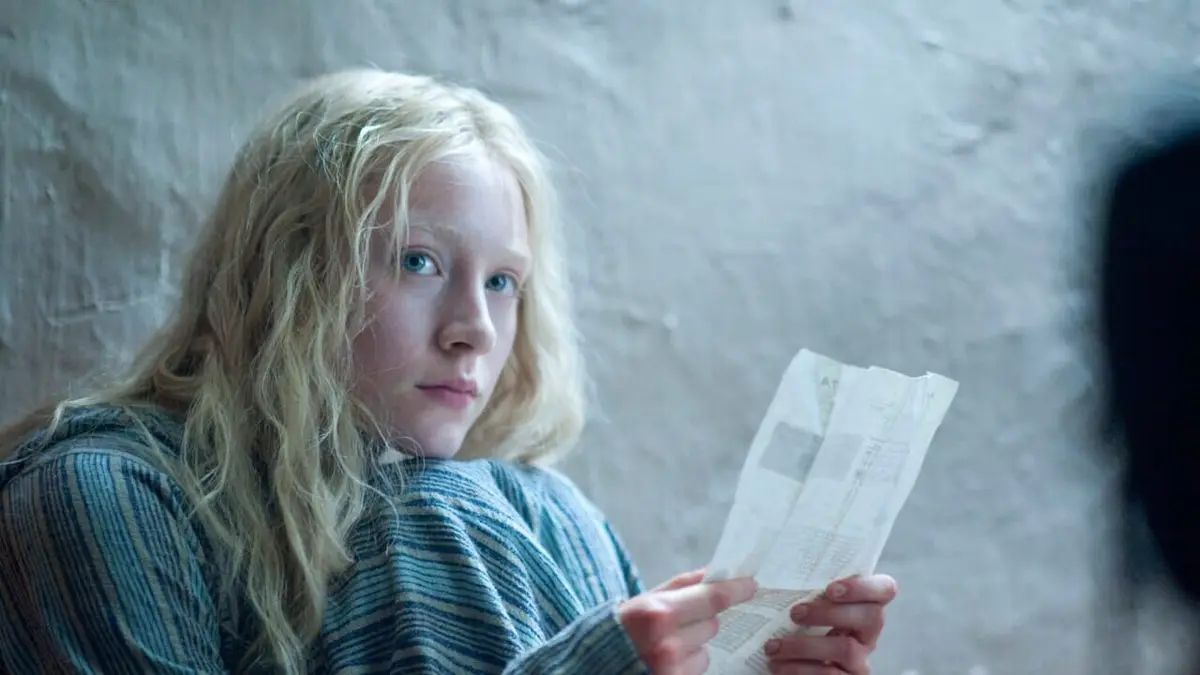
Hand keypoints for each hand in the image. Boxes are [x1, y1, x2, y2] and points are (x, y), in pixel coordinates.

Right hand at [619, 569, 757, 673]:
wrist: (594, 664)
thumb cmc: (621, 629)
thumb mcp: (643, 601)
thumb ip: (680, 586)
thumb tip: (714, 572)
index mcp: (657, 613)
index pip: (712, 598)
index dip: (735, 590)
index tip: (751, 584)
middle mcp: (666, 643)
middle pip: (711, 623)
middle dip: (702, 619)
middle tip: (678, 621)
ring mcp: (672, 669)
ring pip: (706, 648)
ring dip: (694, 644)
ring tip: (665, 645)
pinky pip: (698, 668)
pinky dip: (688, 663)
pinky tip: (666, 661)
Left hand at [763, 574, 896, 674]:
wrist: (798, 666)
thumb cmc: (799, 629)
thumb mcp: (808, 607)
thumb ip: (807, 591)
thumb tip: (759, 577)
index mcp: (863, 606)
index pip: (885, 589)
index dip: (863, 586)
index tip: (830, 588)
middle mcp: (868, 634)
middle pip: (870, 617)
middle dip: (829, 613)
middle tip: (794, 613)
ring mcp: (861, 661)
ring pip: (847, 649)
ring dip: (804, 646)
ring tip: (773, 647)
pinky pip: (831, 674)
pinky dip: (799, 670)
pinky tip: (778, 667)